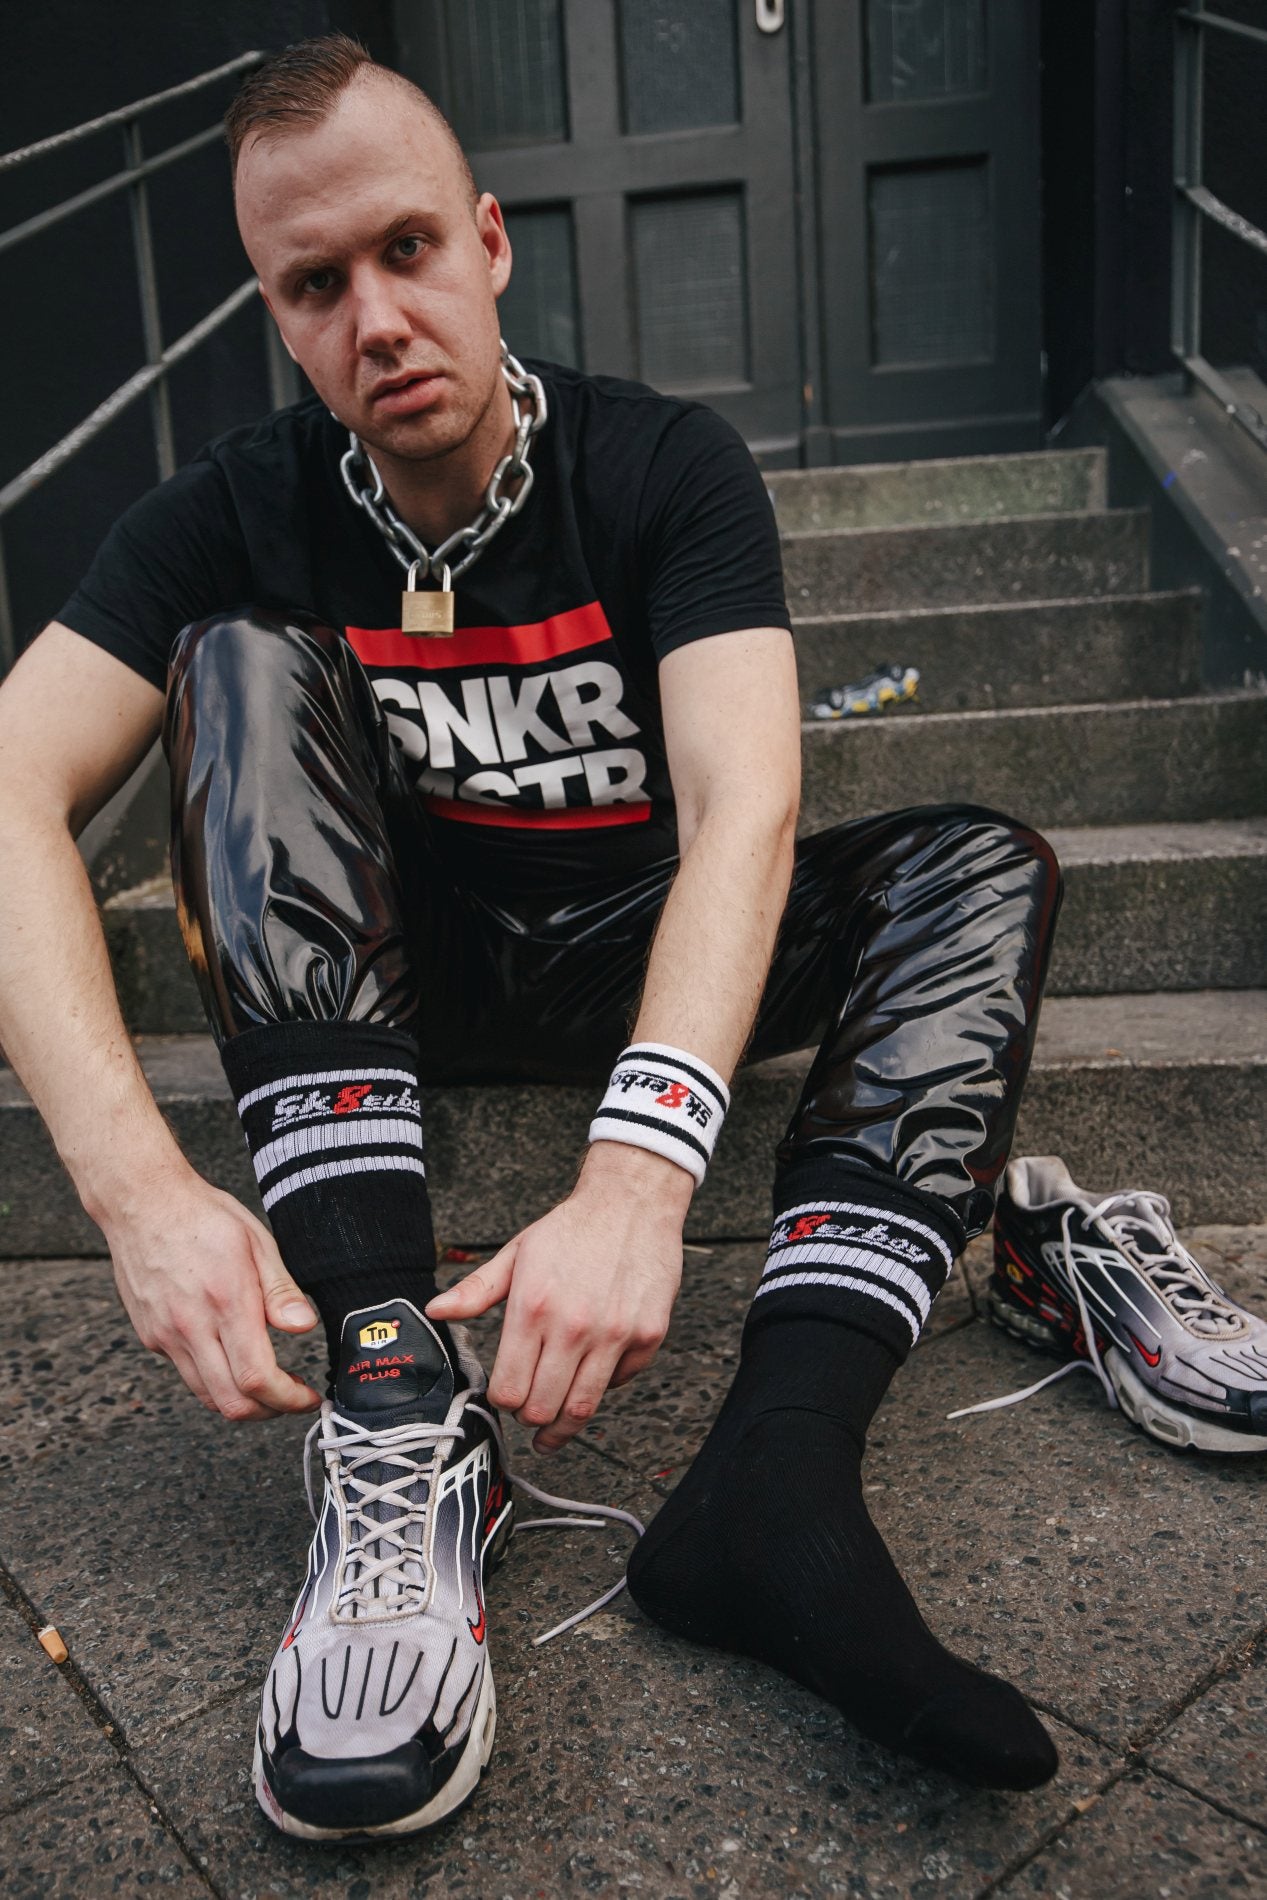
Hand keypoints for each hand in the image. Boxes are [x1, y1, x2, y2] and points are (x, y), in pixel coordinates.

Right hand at [101, 1162, 322, 1421]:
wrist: (142, 1203)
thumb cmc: (202, 1216)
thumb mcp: (257, 1242)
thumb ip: (281, 1291)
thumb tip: (304, 1326)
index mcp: (226, 1301)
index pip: (257, 1378)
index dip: (288, 1399)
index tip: (307, 1397)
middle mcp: (191, 1326)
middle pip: (231, 1402)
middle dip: (269, 1412)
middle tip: (291, 1399)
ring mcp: (165, 1336)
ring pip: (206, 1395)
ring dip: (241, 1402)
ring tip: (267, 1383)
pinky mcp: (150, 1337)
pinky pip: (187, 1374)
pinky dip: (215, 1380)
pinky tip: (231, 1358)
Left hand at [426, 1142, 691, 1451]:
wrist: (632, 1202)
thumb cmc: (573, 1228)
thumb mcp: (516, 1254)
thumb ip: (476, 1290)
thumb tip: (436, 1311)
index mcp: (533, 1307)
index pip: (509, 1389)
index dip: (502, 1402)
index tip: (504, 1397)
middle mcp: (574, 1326)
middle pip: (543, 1408)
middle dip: (530, 1418)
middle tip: (528, 1413)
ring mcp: (614, 1334)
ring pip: (582, 1408)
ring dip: (564, 1424)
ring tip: (554, 1426)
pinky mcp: (647, 1335)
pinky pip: (620, 1383)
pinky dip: (604, 1386)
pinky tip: (591, 1375)